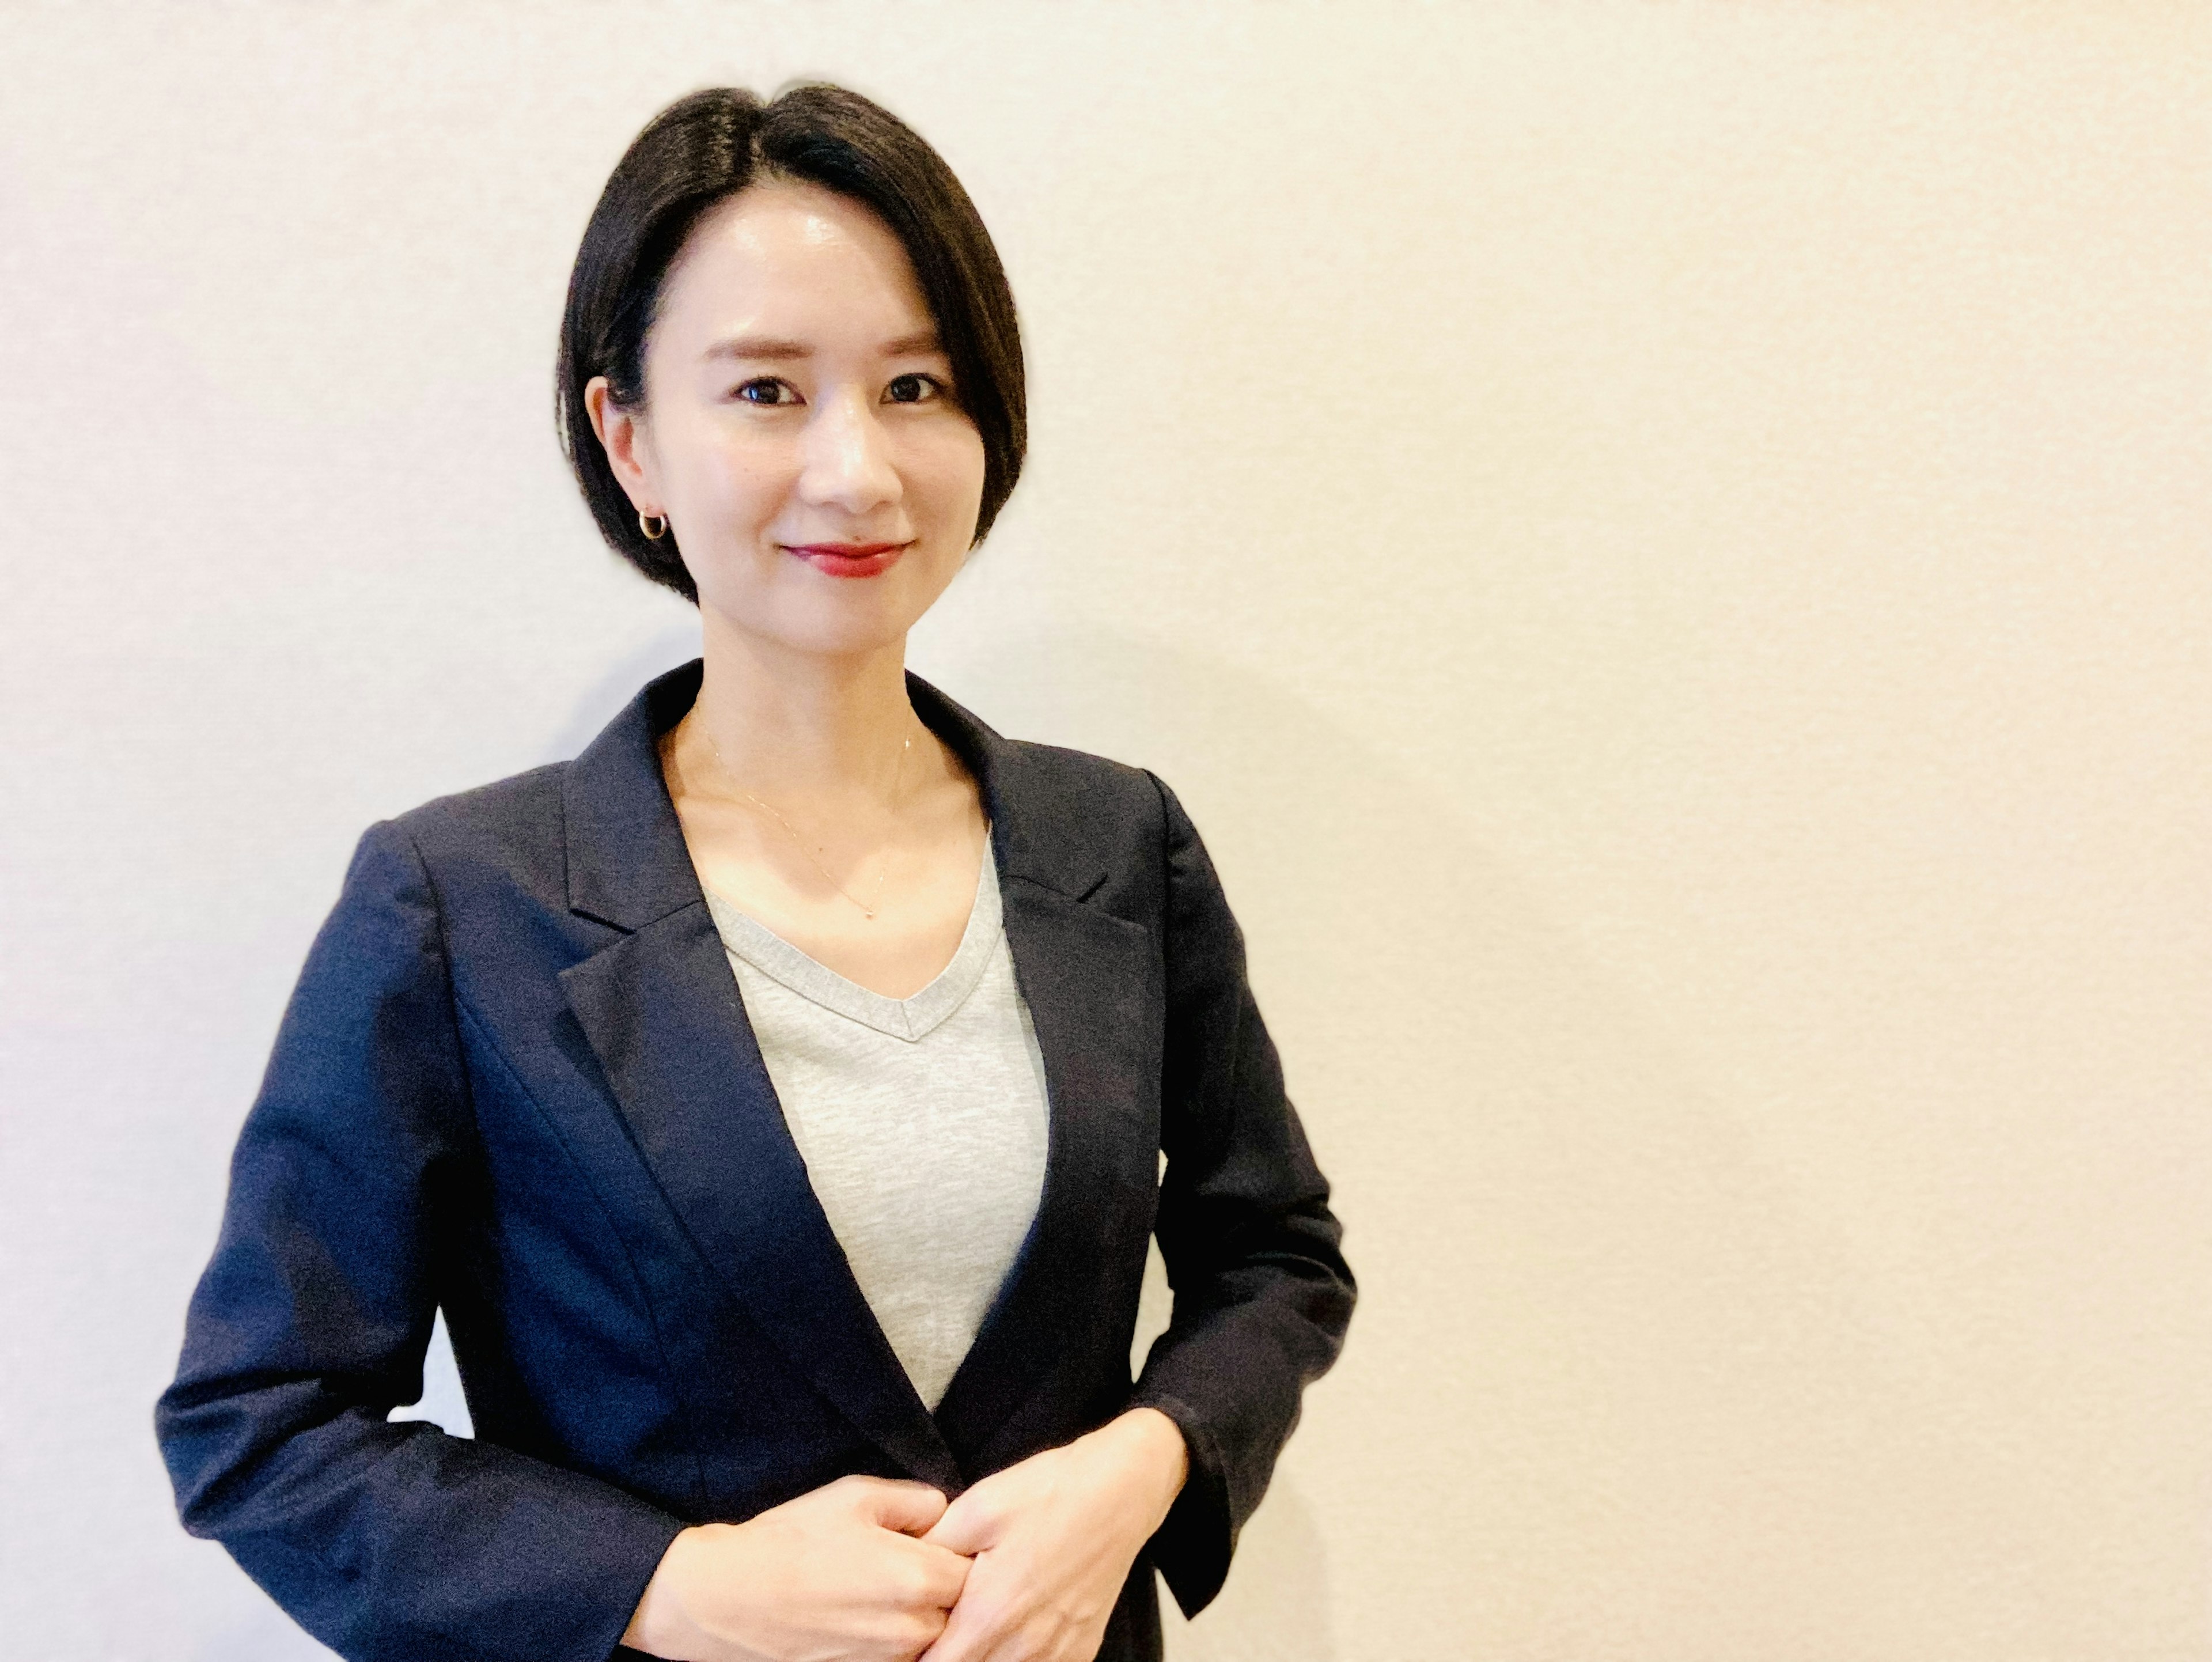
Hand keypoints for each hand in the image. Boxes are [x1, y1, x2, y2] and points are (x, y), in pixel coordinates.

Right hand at [622, 1474, 971, 1661]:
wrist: (725, 1598)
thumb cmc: (789, 1540)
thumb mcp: (855, 1496)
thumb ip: (916, 1502)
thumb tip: (945, 1513)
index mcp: (918, 1577)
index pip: (975, 1570)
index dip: (961, 1553)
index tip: (942, 1543)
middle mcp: (912, 1629)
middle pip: (958, 1610)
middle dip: (942, 1588)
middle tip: (907, 1566)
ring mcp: (887, 1661)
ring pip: (929, 1638)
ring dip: (916, 1616)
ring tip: (875, 1592)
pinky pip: (897, 1656)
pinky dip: (888, 1639)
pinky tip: (860, 1615)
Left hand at [915, 1408, 1188, 1661]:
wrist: (1121, 1489)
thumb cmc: (1048, 1492)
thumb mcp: (976, 1507)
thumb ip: (931, 1552)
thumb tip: (899, 1579)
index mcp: (991, 1614)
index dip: (913, 1657)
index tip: (904, 1639)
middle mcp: (1026, 1646)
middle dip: (945, 1658)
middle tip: (934, 1631)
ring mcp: (1058, 1652)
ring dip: (982, 1659)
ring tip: (969, 1630)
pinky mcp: (1081, 1650)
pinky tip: (1007, 1635)